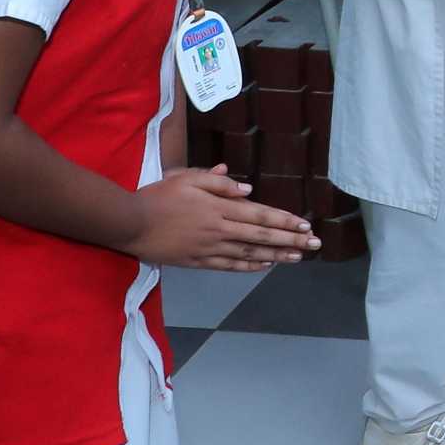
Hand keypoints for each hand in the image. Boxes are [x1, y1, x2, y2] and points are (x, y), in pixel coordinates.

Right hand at [129, 166, 317, 272]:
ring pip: (249, 253)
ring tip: (298, 257)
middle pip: (261, 236)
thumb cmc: (158, 196)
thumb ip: (218, 182)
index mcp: (218, 207)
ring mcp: (209, 248)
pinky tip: (265, 266)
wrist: (130, 223)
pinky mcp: (197, 262)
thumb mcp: (187, 178)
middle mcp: (219, 229)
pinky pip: (229, 266)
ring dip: (276, 255)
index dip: (285, 221)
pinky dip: (249, 266)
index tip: (305, 225)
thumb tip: (248, 190)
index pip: (260, 215)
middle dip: (291, 240)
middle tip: (314, 244)